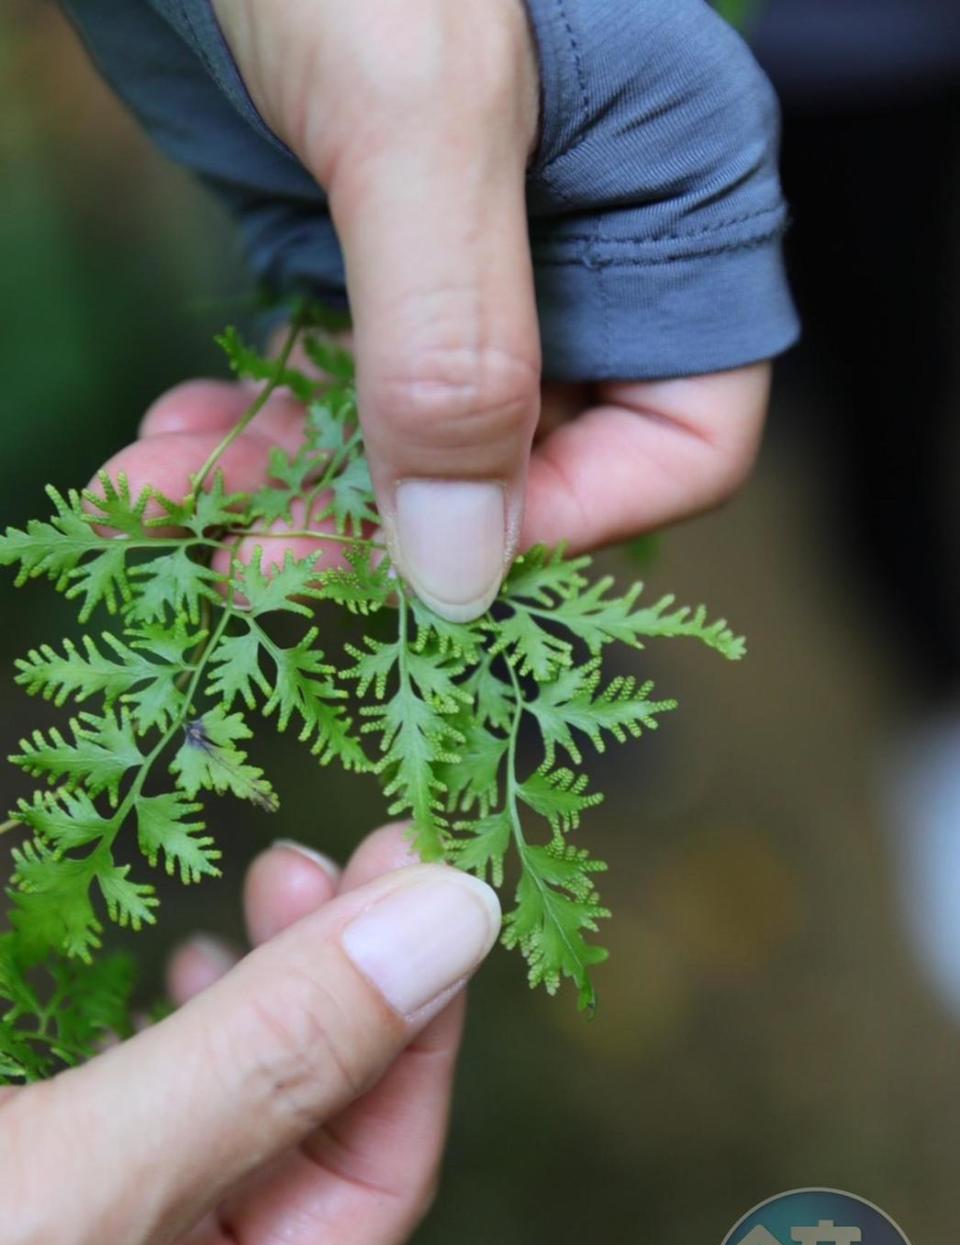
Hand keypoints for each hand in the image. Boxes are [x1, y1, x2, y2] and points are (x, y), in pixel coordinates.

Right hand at [0, 827, 498, 1244]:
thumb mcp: (85, 1195)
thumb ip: (263, 1067)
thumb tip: (452, 925)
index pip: (379, 1174)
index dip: (420, 1019)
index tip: (439, 880)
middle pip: (306, 1121)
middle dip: (340, 976)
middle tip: (342, 856)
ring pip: (222, 1095)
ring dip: (260, 981)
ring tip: (272, 883)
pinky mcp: (30, 1180)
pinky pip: (132, 1094)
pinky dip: (166, 1017)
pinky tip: (170, 972)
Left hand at [103, 0, 768, 619]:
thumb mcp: (415, 117)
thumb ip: (455, 349)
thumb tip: (462, 570)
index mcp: (670, 202)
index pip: (679, 438)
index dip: (562, 518)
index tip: (428, 557)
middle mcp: (581, 248)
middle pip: (518, 462)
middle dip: (379, 522)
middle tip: (250, 562)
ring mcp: (465, 255)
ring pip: (405, 440)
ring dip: (287, 488)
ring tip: (171, 500)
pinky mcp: (362, 249)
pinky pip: (329, 385)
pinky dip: (254, 427)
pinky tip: (175, 441)